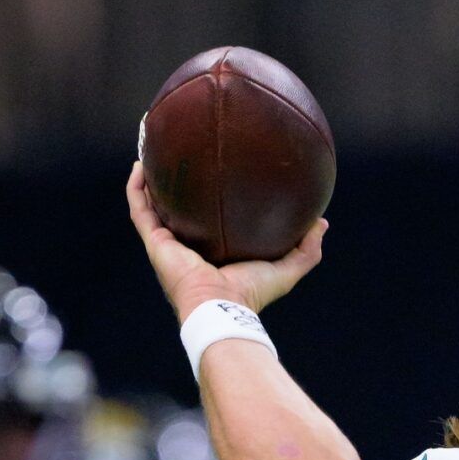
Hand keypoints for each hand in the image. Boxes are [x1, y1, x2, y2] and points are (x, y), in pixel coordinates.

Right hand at [126, 162, 327, 319]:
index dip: (209, 202)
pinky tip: (140, 164)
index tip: (216, 176)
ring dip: (148, 180)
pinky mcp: (154, 242)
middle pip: (178, 211)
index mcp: (213, 254)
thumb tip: (322, 223)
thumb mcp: (286, 269)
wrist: (221, 307)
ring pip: (152, 206)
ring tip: (150, 152)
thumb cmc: (251, 293)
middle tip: (180, 157)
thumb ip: (306, 249)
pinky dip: (136, 187)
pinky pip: (139, 209)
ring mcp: (168, 245)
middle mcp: (187, 248)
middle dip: (176, 186)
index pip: (209, 224)